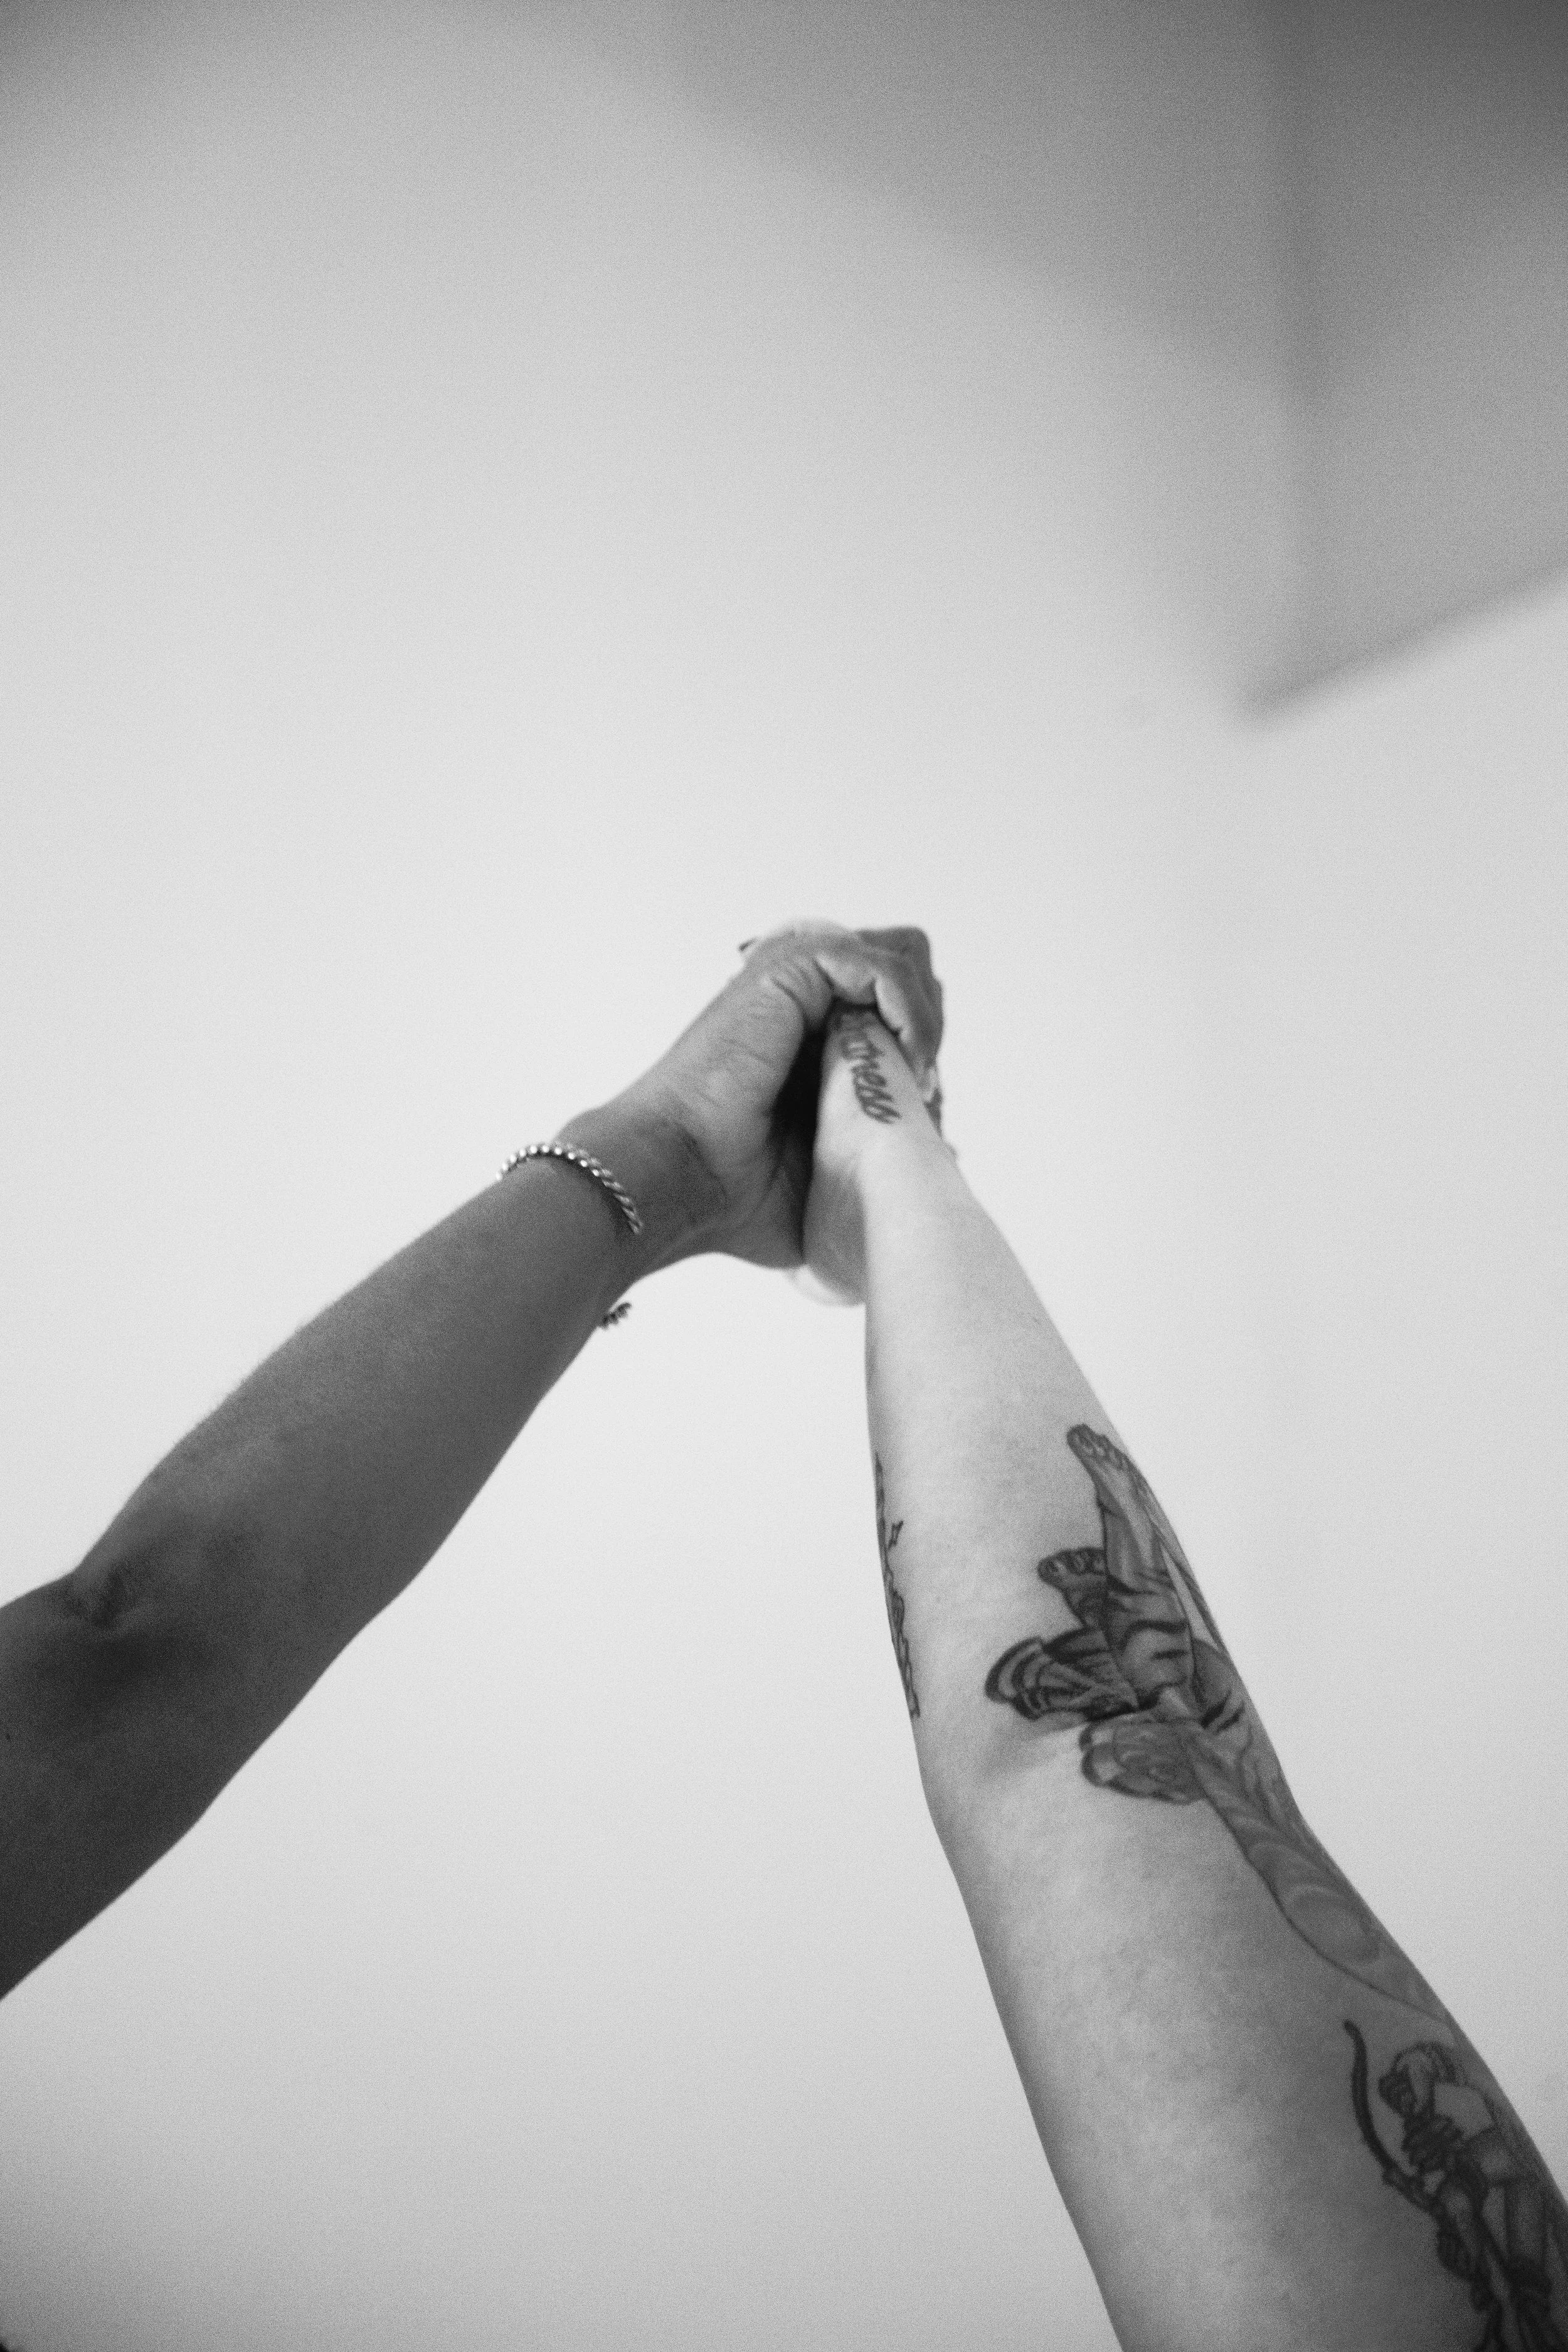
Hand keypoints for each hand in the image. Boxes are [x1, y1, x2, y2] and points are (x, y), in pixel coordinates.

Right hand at [612, 922, 943, 1270]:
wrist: (681, 1181)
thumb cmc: (736, 1194)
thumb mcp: (828, 1173)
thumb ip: (875, 1146)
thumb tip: (947, 1151)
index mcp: (803, 1035)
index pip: (896, 1008)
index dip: (925, 1050)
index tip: (924, 1111)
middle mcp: (799, 999)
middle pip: (908, 972)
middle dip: (930, 1026)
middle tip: (921, 1090)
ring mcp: (792, 978)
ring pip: (903, 960)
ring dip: (925, 1021)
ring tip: (915, 1077)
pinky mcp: (787, 970)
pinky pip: (883, 966)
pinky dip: (909, 1012)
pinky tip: (906, 1061)